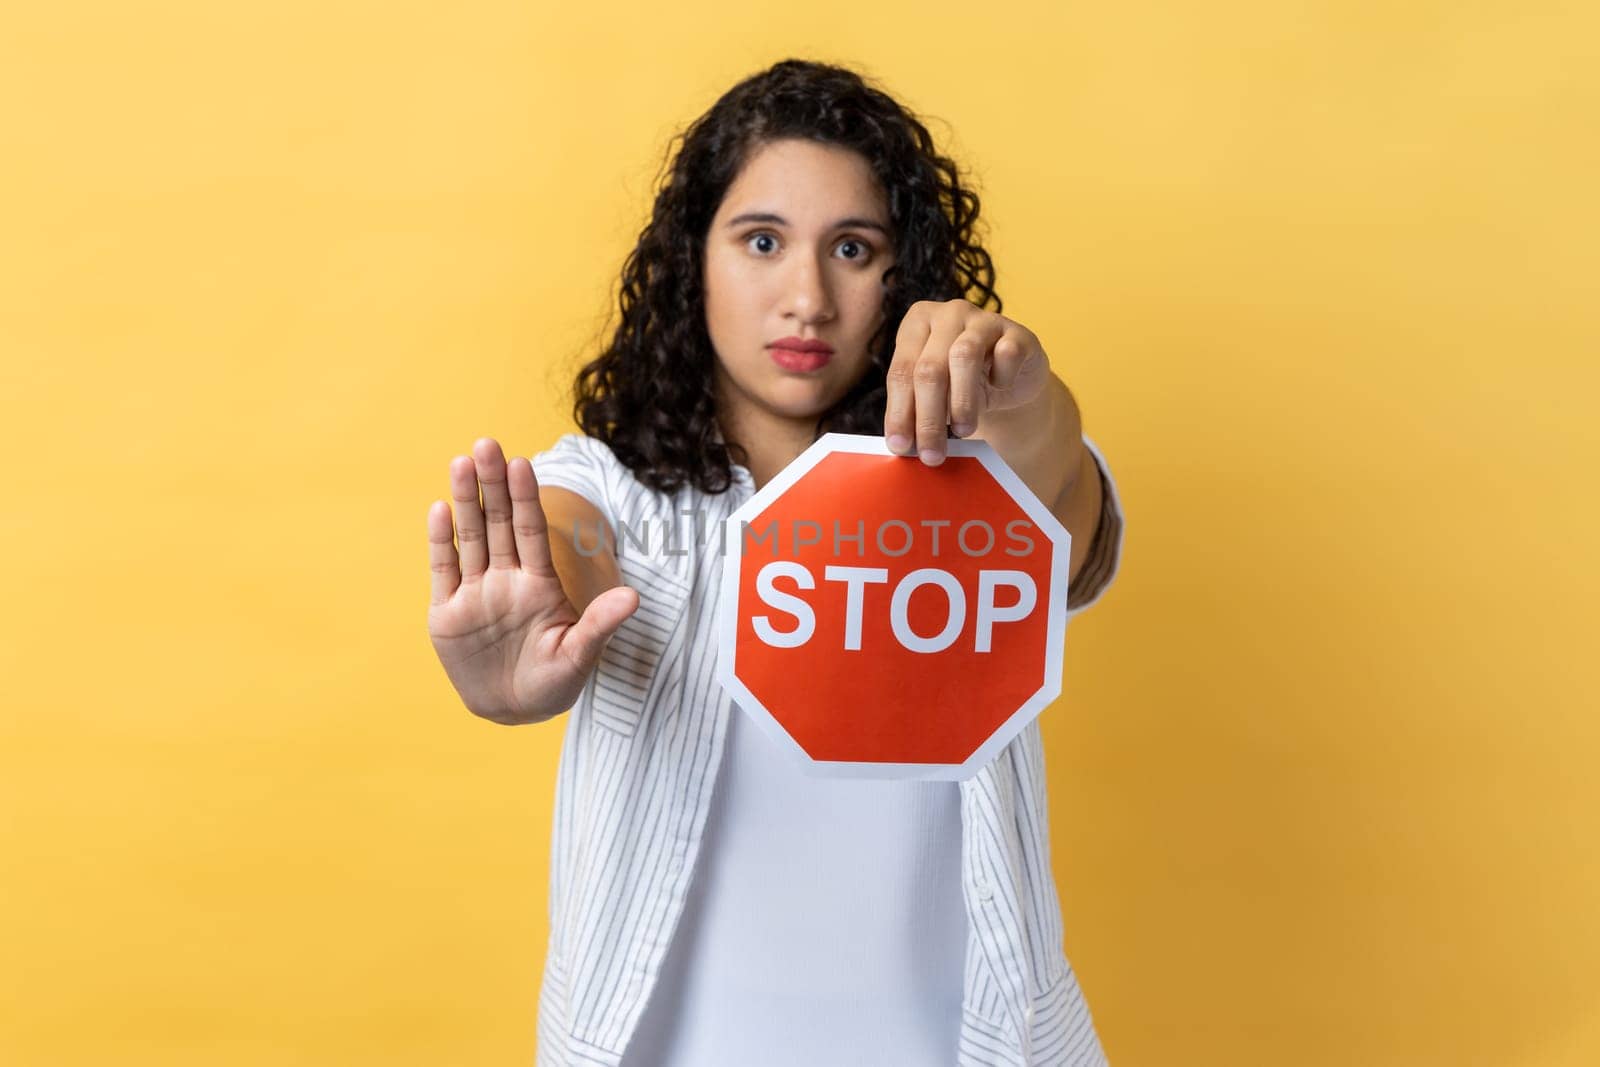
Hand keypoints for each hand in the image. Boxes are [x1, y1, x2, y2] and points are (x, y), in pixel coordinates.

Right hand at [426, 438, 638, 724]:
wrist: (515, 711)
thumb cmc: (554, 682)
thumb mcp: (580, 655)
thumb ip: (600, 624)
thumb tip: (633, 597)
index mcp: (539, 584)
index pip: (531, 532)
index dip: (527, 498)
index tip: (524, 463)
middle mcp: (506, 580)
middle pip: (498, 524)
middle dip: (493, 485)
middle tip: (486, 444)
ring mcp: (475, 593)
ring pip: (470, 538)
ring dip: (465, 501)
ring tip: (460, 463)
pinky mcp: (447, 613)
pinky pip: (444, 570)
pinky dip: (442, 541)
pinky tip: (439, 509)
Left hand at [882, 298, 1050, 464]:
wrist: (1011, 380)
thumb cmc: (963, 385)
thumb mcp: (933, 394)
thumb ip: (915, 409)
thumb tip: (901, 444)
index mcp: (917, 323)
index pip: (901, 372)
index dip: (899, 412)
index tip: (901, 446)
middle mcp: (948, 314)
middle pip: (929, 369)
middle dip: (928, 418)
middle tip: (932, 454)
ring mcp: (984, 320)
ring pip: (964, 357)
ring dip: (962, 402)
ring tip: (963, 431)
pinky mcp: (1017, 333)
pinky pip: (1006, 354)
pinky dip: (1001, 378)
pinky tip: (999, 388)